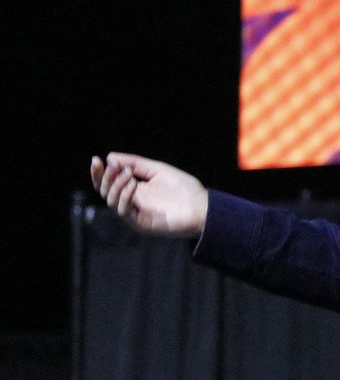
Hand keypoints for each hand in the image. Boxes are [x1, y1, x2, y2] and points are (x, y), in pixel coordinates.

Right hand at [90, 153, 208, 236]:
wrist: (202, 206)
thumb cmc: (184, 189)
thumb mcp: (157, 170)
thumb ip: (135, 164)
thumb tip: (110, 156)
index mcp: (134, 190)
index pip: (109, 183)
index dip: (99, 173)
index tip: (96, 160)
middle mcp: (132, 202)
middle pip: (106, 192)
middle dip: (105, 178)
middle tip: (113, 167)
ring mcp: (135, 213)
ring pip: (112, 201)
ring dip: (115, 185)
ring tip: (127, 174)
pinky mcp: (141, 223)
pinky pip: (124, 211)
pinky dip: (124, 196)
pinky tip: (132, 185)